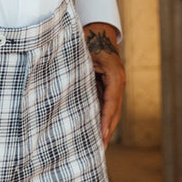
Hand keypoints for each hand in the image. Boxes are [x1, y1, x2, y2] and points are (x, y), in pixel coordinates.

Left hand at [83, 22, 124, 147]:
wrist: (98, 31)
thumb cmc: (88, 41)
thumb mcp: (82, 54)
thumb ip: (76, 70)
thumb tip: (62, 87)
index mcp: (114, 75)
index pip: (111, 101)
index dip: (106, 119)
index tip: (101, 135)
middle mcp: (118, 82)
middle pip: (115, 111)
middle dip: (107, 131)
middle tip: (99, 150)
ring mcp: (116, 86)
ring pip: (113, 112)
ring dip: (106, 129)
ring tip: (98, 148)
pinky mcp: (110, 88)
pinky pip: (107, 107)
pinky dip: (103, 120)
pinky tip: (96, 133)